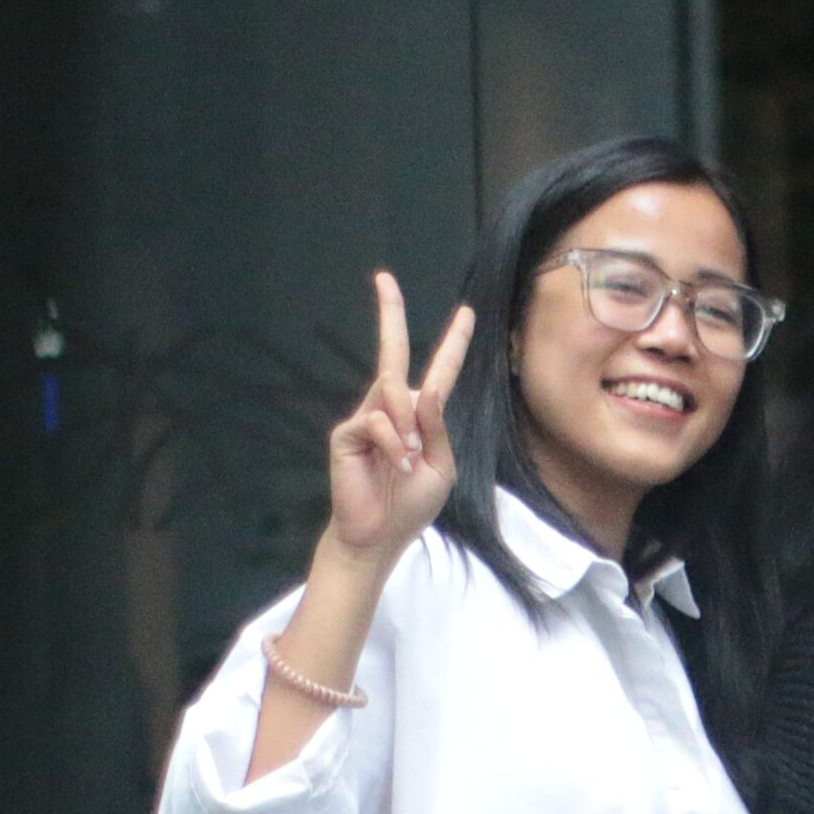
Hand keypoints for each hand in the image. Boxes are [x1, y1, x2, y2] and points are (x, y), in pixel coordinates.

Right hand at [326, 272, 472, 565]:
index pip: (439, 373)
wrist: (379, 535)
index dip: (452, 343)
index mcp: (422, 417)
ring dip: (409, 431)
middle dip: (390, 315)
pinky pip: (378, 422)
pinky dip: (394, 446)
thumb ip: (437, 428)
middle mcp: (392, 409)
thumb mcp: (440, 466)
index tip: (466, 313)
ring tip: (407, 462)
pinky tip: (395, 467)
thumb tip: (426, 389)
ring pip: (393, 396)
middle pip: (392, 354)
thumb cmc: (411, 503)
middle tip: (384, 278)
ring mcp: (366, 417)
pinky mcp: (346, 431)